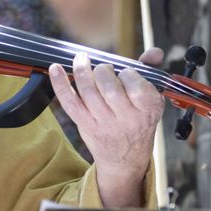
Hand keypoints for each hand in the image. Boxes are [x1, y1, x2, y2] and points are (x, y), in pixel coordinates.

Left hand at [48, 51, 165, 205]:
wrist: (124, 158)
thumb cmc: (138, 121)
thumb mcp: (152, 100)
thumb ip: (151, 71)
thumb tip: (155, 51)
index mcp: (147, 110)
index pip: (137, 87)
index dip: (128, 74)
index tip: (125, 73)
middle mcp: (126, 119)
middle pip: (110, 89)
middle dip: (104, 71)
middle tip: (104, 69)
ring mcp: (103, 123)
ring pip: (89, 93)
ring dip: (83, 70)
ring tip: (83, 60)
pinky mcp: (84, 124)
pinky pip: (69, 102)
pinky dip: (60, 84)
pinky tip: (55, 68)